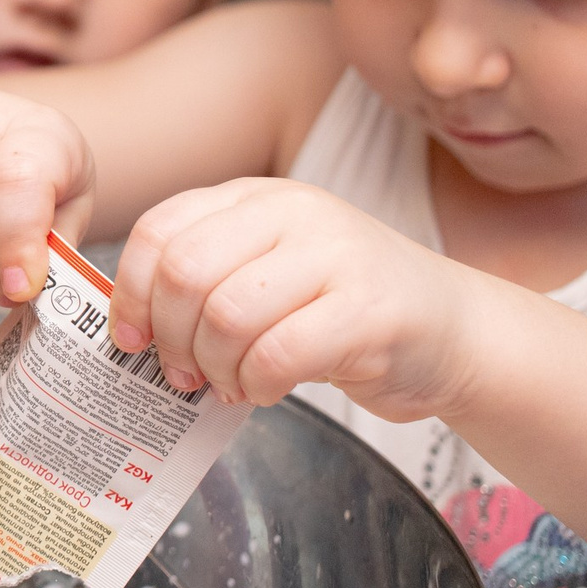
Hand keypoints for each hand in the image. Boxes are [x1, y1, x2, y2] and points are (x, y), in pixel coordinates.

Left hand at [108, 178, 481, 417]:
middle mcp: (295, 212)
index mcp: (258, 197)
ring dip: (214, 366)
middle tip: (182, 373)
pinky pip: (279, 353)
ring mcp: (336, 255)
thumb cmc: (345, 309)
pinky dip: (258, 384)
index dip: (132, 291)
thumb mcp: (269, 270)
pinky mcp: (369, 309)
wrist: (457, 330)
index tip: (130, 339)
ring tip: (229, 383)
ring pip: (227, 314)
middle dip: (170, 336)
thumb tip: (130, 327)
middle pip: (186, 271)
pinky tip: (266, 390)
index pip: (161, 230)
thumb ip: (208, 279)